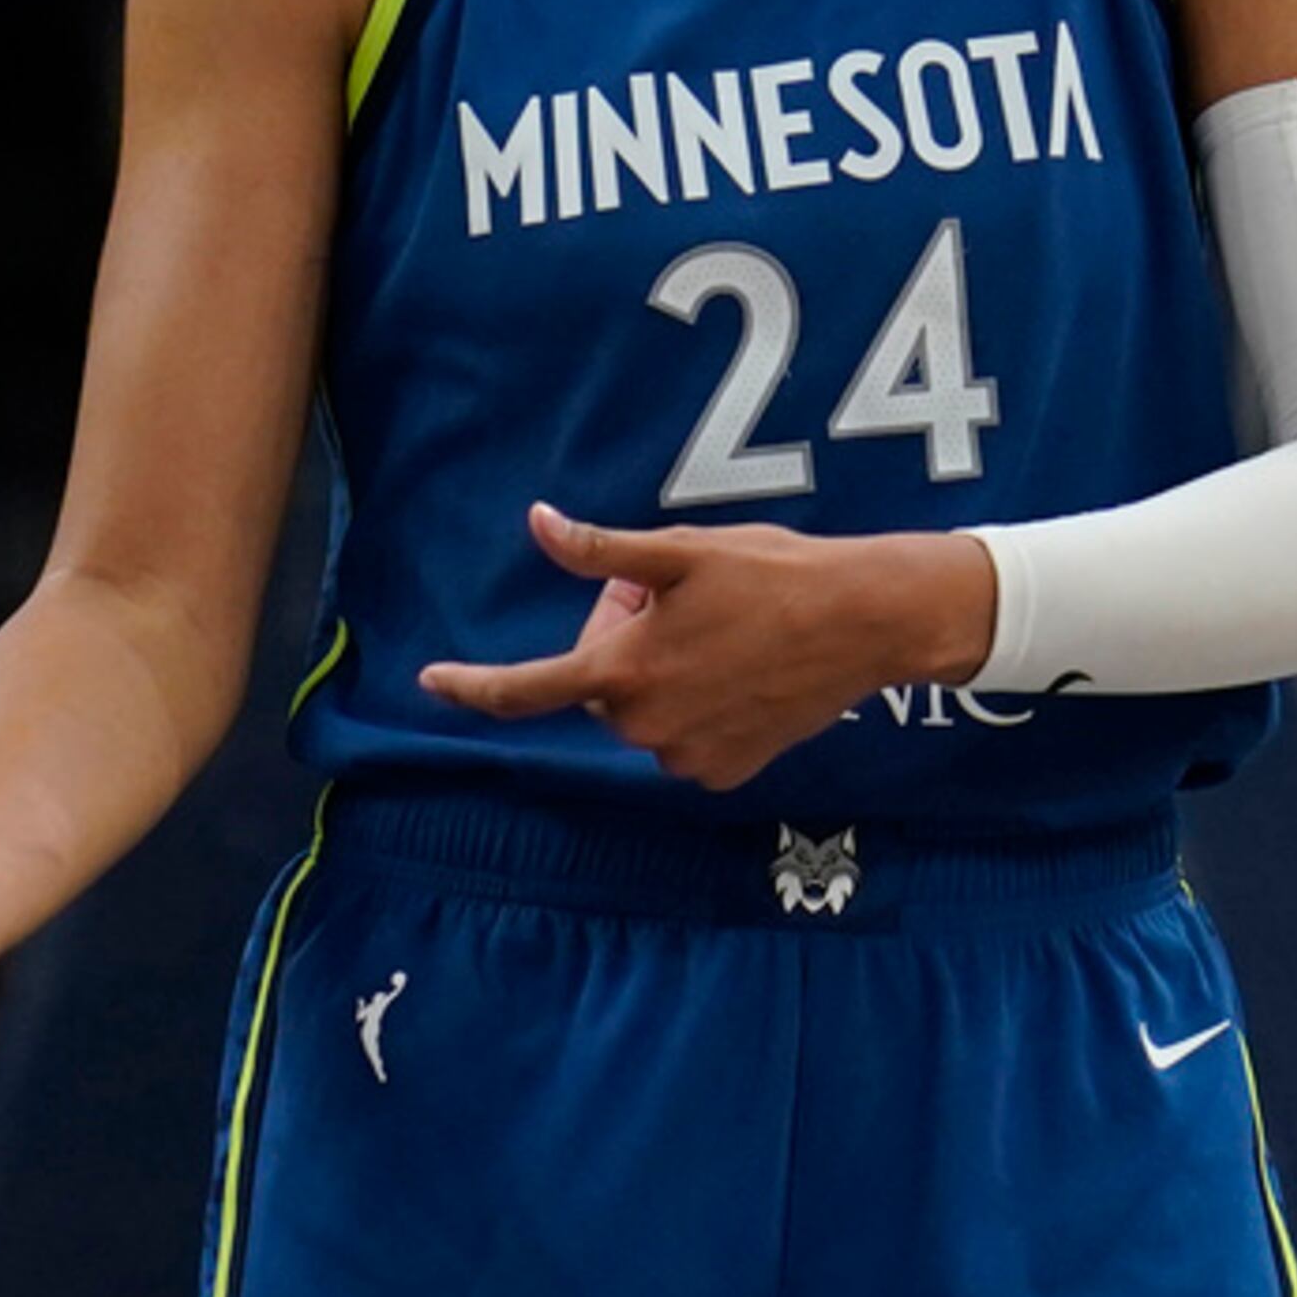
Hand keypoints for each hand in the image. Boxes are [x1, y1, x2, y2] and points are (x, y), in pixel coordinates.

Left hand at [416, 503, 994, 790]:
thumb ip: (598, 553)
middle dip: (620, 645)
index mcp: (625, 672)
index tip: (430, 682)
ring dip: (658, 676)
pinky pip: (681, 737)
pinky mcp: (725, 773)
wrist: (865, 623)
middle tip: (675, 602)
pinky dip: (694, 706)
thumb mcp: (679, 552)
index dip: (472, 687)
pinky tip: (738, 670)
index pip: (527, 689)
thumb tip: (537, 523)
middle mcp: (648, 727)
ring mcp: (688, 758)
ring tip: (719, 632)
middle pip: (598, 685)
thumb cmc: (771, 576)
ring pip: (641, 712)